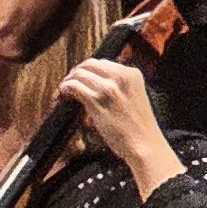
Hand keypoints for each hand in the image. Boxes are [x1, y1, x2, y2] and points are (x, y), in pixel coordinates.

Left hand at [59, 54, 182, 195]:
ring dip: (67, 82)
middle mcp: (121, 77)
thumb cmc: (138, 126)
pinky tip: (61, 97)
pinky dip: (63, 90)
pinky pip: (72, 86)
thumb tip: (94, 83)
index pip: (103, 63)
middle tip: (69, 84)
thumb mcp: (134, 96)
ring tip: (63, 93)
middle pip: (89, 64)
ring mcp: (108, 88)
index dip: (88, 71)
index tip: (81, 80)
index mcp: (133, 74)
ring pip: (78, 74)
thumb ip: (118, 86)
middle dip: (76, 73)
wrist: (145, 144)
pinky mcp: (96, 101)